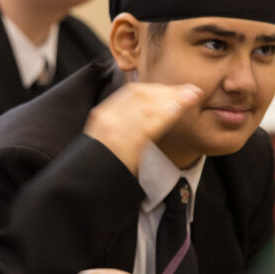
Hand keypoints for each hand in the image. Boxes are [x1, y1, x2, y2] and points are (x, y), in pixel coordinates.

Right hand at [83, 82, 200, 174]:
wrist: (82, 185)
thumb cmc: (97, 164)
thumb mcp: (104, 138)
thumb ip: (121, 124)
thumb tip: (143, 117)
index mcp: (103, 113)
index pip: (133, 92)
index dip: (157, 88)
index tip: (174, 89)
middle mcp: (108, 117)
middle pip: (142, 95)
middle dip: (168, 90)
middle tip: (190, 89)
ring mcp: (115, 130)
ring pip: (147, 107)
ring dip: (173, 99)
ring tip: (192, 96)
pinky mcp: (123, 144)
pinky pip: (147, 126)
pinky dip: (164, 115)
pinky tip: (178, 109)